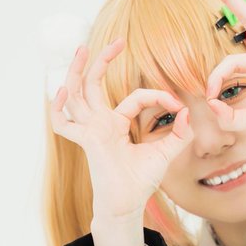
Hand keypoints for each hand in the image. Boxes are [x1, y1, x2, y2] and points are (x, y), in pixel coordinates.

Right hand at [49, 39, 193, 218]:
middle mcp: (100, 124)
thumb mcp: (164, 154)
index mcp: (116, 124)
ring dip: (78, 71)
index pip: (135, 98)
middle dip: (101, 62)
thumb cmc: (140, 182)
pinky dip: (58, 109)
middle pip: (93, 85)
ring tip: (82, 49)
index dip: (158, 97)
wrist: (127, 205)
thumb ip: (177, 135)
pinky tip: (62, 91)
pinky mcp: (86, 141)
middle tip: (115, 41)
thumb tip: (187, 113)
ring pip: (78, 95)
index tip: (178, 105)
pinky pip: (63, 124)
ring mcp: (90, 131)